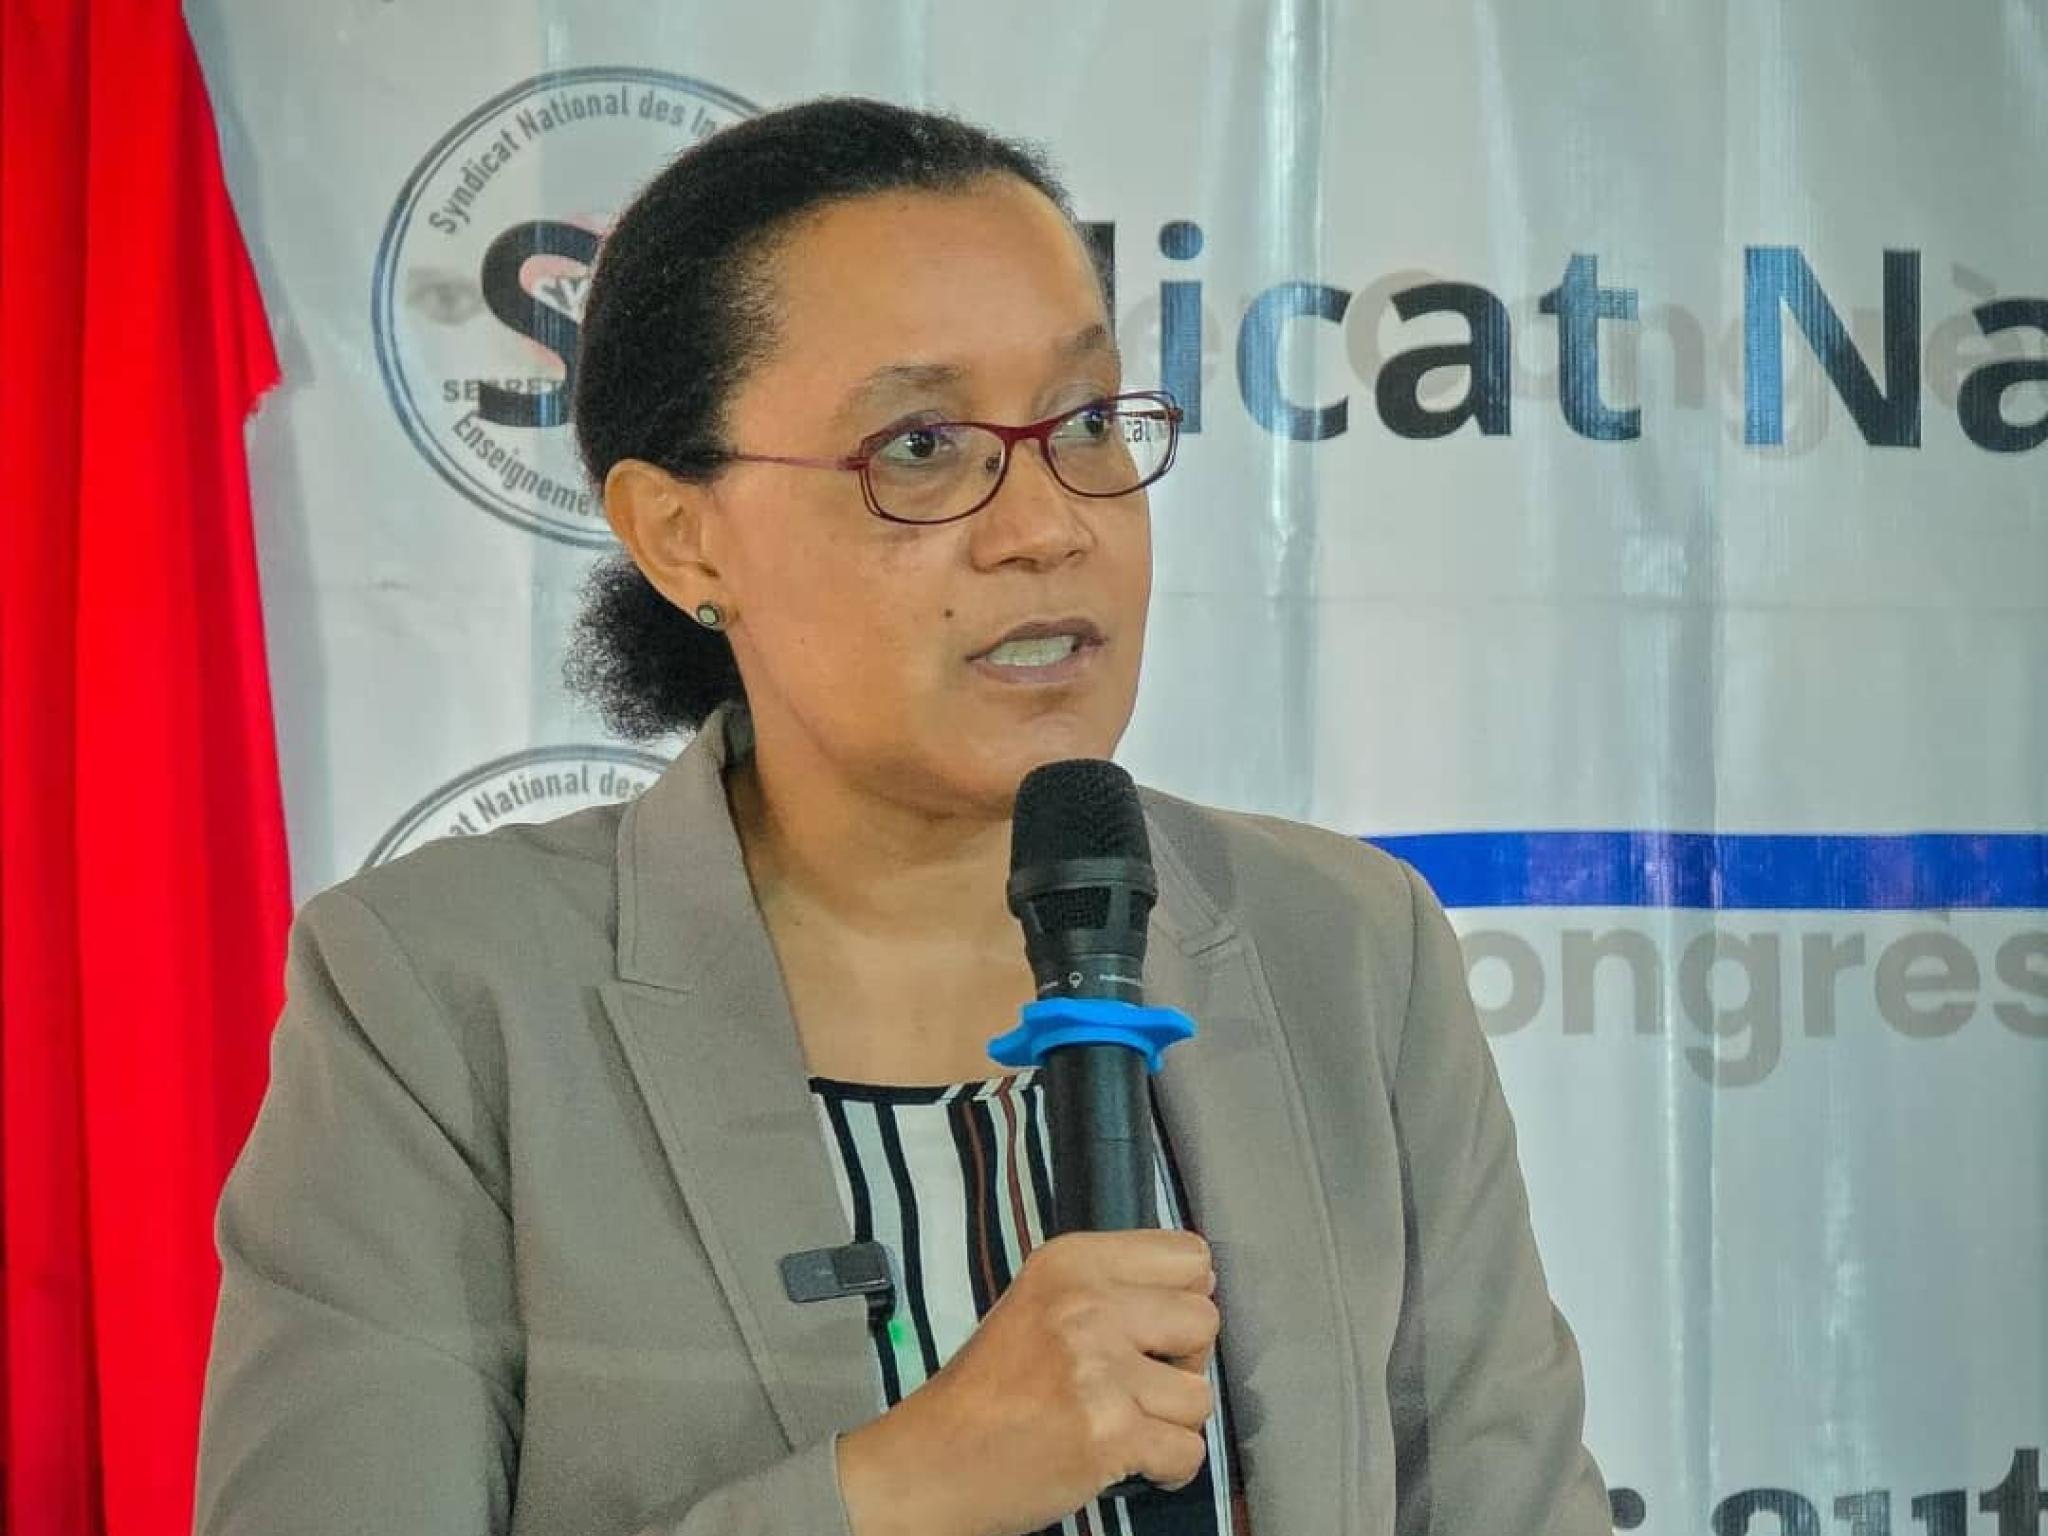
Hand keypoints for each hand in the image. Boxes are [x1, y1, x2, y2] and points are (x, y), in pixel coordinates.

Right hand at [836, 1229, 1219, 1535]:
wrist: (934, 1461)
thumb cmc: (988, 1389)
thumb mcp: (1040, 1304)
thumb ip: (1110, 1289)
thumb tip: (1201, 1289)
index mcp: (1071, 1262)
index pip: (1189, 1255)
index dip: (1182, 1299)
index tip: (1153, 1331)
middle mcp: (1088, 1304)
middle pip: (1205, 1321)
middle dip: (1183, 1361)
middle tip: (1137, 1384)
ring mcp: (1100, 1368)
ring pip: (1200, 1395)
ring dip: (1170, 1422)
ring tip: (1122, 1426)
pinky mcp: (1110, 1432)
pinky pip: (1188, 1452)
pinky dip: (1166, 1469)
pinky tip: (1125, 1462)